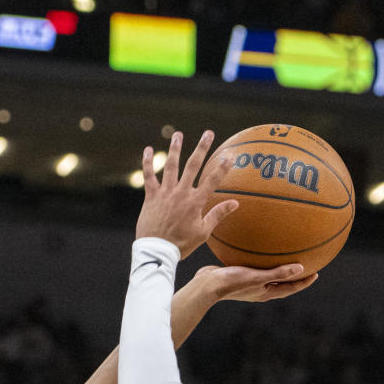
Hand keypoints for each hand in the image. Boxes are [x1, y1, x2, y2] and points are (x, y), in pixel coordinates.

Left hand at [136, 130, 238, 258]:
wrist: (157, 251)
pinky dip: (148, 162)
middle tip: (209, 133)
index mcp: (195, 202)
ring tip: (179, 134)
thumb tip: (235, 203)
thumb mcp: (203, 232)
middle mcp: (181, 193)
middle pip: (193, 166)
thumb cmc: (181, 244)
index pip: (212, 180)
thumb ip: (218, 215)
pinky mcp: (151, 196)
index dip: (223, 167)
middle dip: (202, 148)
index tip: (231, 155)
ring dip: (175, 149)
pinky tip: (149, 149)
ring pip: (171, 166)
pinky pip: (149, 175)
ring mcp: (165, 193)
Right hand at [196, 261, 318, 304]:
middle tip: (307, 264)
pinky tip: (260, 247)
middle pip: (282, 283)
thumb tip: (301, 268)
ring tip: (286, 255)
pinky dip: (262, 259)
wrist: (205, 285)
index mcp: (266, 293)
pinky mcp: (239, 275)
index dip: (304, 282)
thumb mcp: (257, 276)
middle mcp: (260, 289)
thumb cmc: (231, 282)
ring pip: (269, 274)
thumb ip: (278, 273)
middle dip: (295, 275)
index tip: (317, 273)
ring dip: (279, 267)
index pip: (290, 288)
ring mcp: (249, 283)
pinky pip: (256, 266)